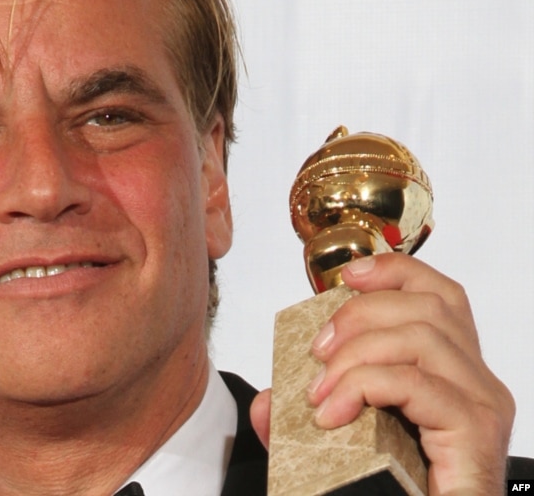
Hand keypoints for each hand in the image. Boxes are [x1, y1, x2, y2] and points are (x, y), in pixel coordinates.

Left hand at [251, 253, 514, 494]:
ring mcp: (481, 405)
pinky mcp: (475, 432)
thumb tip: (266, 404)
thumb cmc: (391, 488)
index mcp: (452, 372)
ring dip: (355, 355)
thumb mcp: (338, 441)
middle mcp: (475, 382)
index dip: (394, 273)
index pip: (439, 296)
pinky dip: (363, 386)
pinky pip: (413, 382)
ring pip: (421, 336)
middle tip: (318, 352)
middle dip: (359, 313)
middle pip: (428, 305)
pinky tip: (334, 413)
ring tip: (321, 393)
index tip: (348, 276)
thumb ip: (302, 419)